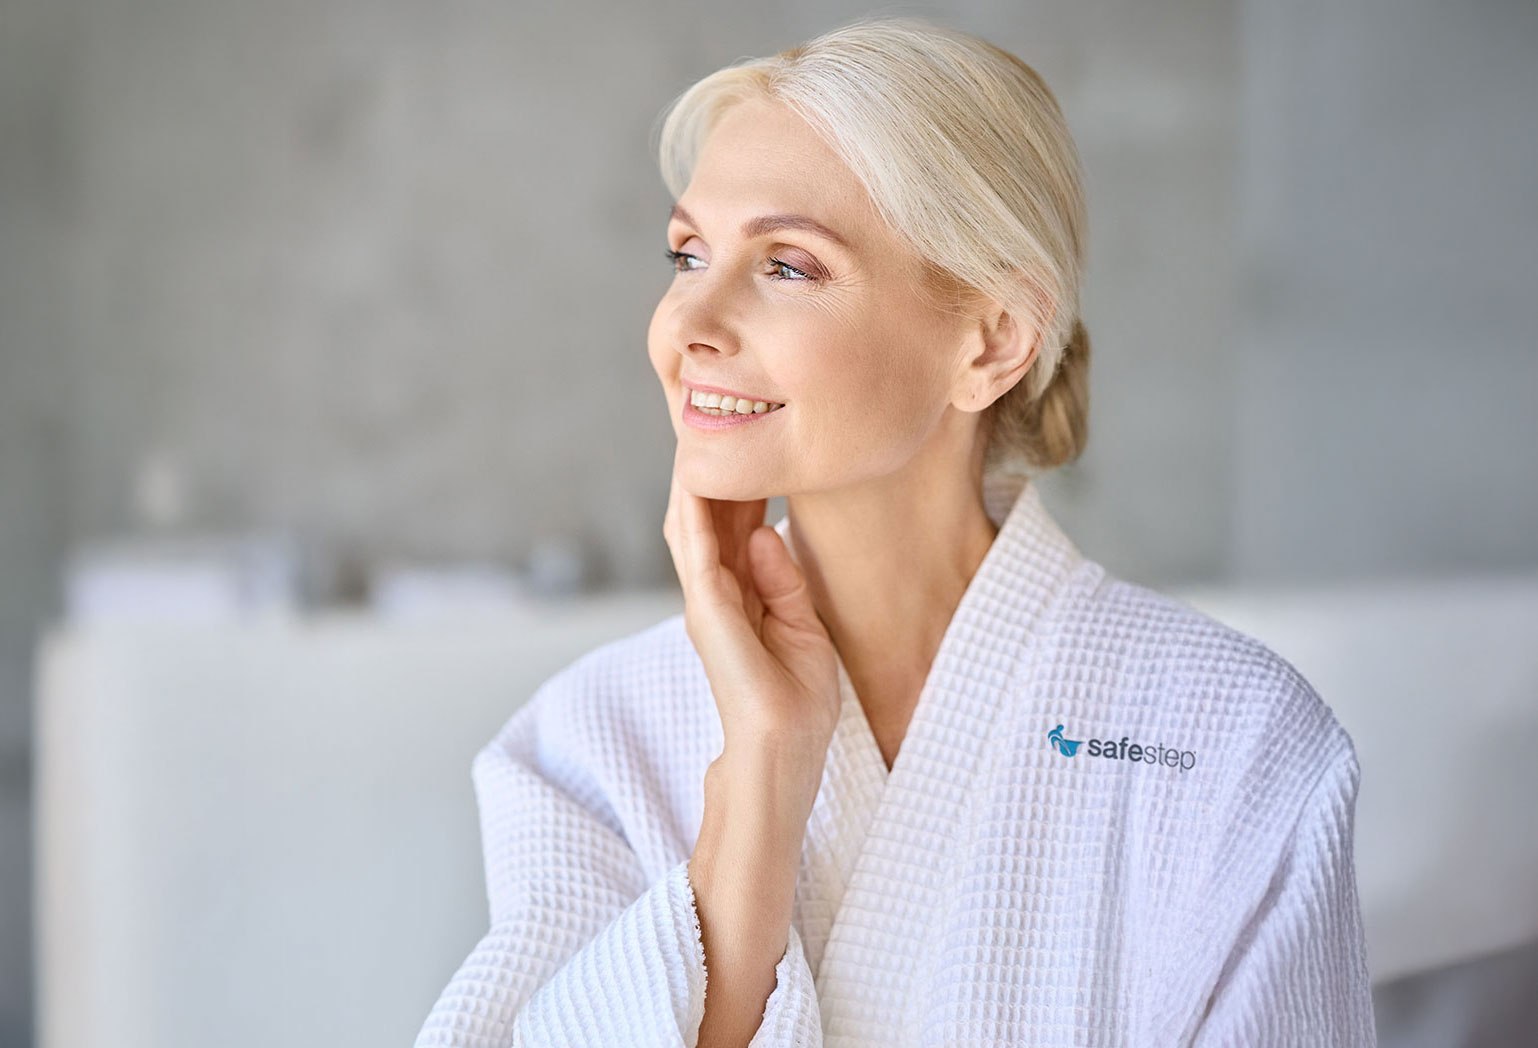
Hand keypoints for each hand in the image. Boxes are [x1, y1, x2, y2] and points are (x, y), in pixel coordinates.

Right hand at [663, 443, 839, 764]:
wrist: (784, 752)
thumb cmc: (797, 701)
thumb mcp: (803, 627)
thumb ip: (784, 580)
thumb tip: (767, 530)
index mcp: (739, 595)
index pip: (732, 523)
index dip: (739, 478)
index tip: (750, 434)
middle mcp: (715, 593)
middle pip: (706, 514)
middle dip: (711, 466)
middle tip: (719, 413)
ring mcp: (707, 602)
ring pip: (689, 522)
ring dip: (696, 476)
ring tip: (702, 428)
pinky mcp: (708, 613)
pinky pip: (696, 549)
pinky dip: (696, 510)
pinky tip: (700, 474)